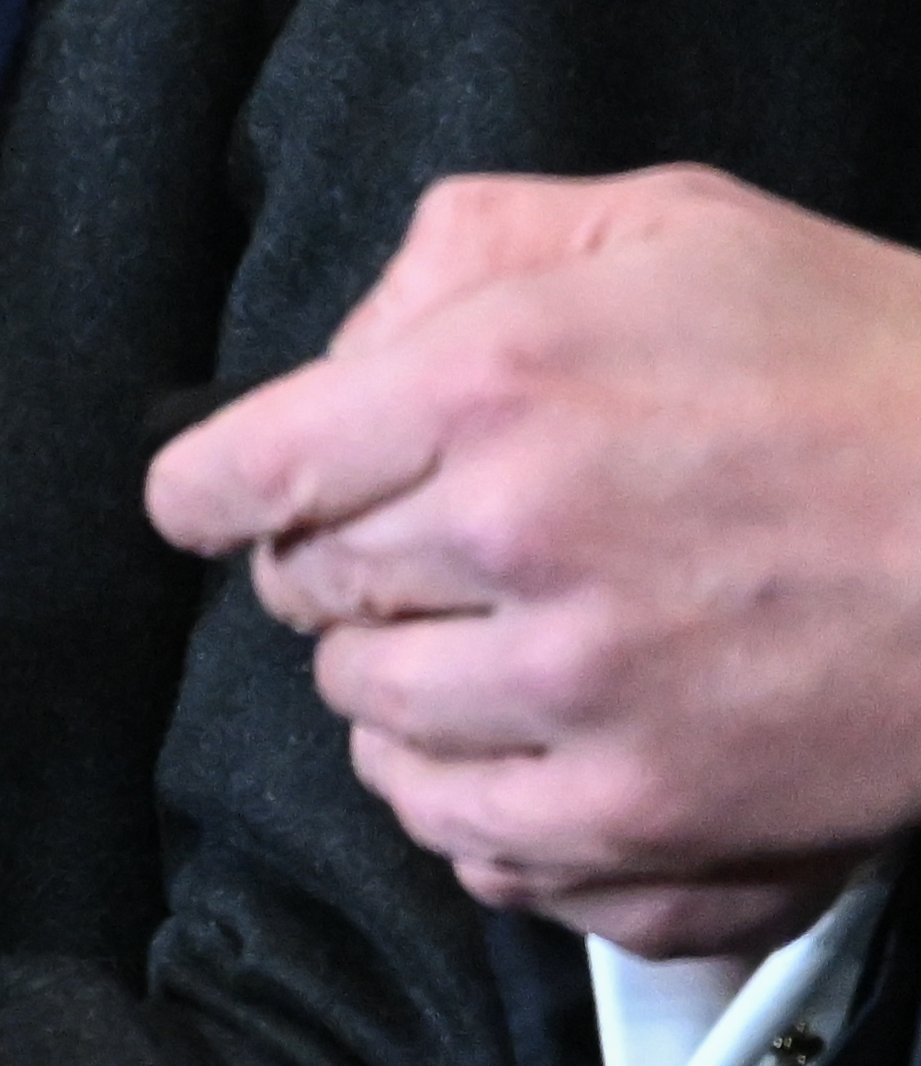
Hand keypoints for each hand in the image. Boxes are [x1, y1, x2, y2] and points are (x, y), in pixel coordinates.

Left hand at [150, 166, 920, 953]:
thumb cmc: (875, 367)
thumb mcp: (671, 226)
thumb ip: (471, 252)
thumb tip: (342, 355)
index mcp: (489, 385)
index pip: (236, 474)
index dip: (210, 494)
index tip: (219, 505)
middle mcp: (509, 539)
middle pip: (305, 593)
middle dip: (338, 570)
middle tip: (430, 554)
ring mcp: (576, 695)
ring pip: (369, 719)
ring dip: (402, 685)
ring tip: (487, 649)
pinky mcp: (646, 818)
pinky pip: (464, 839)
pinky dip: (468, 801)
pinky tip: (523, 751)